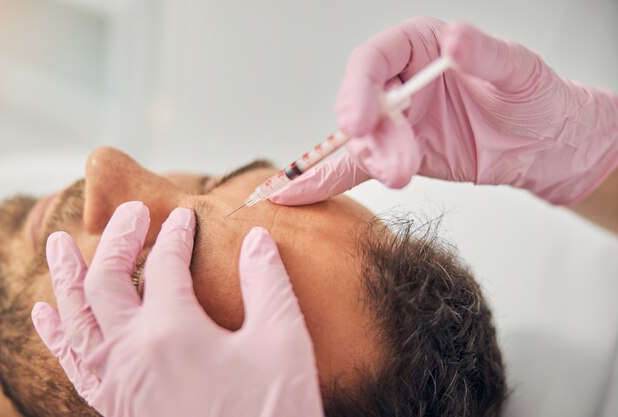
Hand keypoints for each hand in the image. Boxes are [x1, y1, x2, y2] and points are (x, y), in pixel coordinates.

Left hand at [31, 201, 323, 416]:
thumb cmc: (271, 412)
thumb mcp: (283, 341)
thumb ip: (267, 282)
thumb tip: (255, 239)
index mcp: (172, 331)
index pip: (166, 264)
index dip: (176, 233)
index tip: (186, 216)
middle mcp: (132, 352)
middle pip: (106, 281)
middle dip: (118, 240)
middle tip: (131, 212)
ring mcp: (117, 382)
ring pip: (75, 319)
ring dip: (65, 277)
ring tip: (59, 244)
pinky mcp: (115, 406)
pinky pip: (73, 365)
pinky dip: (56, 335)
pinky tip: (47, 315)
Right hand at [271, 17, 616, 205]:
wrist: (542, 147)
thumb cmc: (535, 100)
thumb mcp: (520, 70)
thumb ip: (485, 55)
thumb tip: (455, 39)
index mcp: (420, 47)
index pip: (372, 61)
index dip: (359, 90)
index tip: (361, 122)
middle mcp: (400, 82)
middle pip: (360, 105)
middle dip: (370, 138)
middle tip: (396, 165)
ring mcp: (396, 121)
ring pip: (361, 142)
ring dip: (374, 162)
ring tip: (403, 174)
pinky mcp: (396, 154)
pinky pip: (355, 167)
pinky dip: (327, 181)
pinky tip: (299, 192)